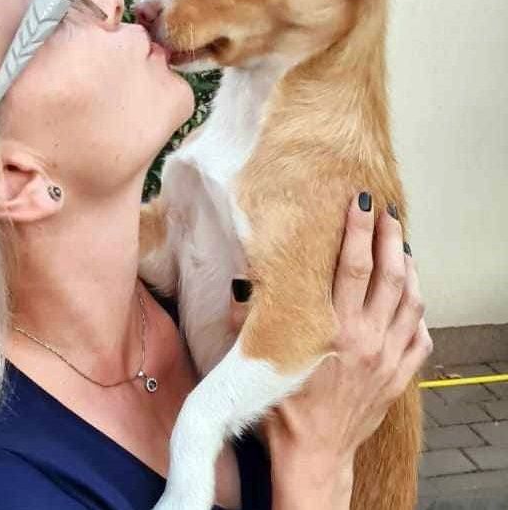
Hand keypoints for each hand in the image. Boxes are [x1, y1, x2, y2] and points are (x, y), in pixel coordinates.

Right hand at [237, 193, 432, 507]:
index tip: (360, 204)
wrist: (314, 455)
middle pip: (388, 276)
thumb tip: (239, 285)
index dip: (358, 231)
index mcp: (333, 330)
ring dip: (408, 267)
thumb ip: (246, 320)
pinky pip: (421, 335)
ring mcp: (389, 358)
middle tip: (387, 213)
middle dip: (389, 238)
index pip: (351, 267)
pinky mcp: (399, 376)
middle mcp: (367, 339)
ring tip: (401, 244)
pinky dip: (419, 309)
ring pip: (410, 301)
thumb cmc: (284, 408)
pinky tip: (411, 293)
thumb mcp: (259, 362)